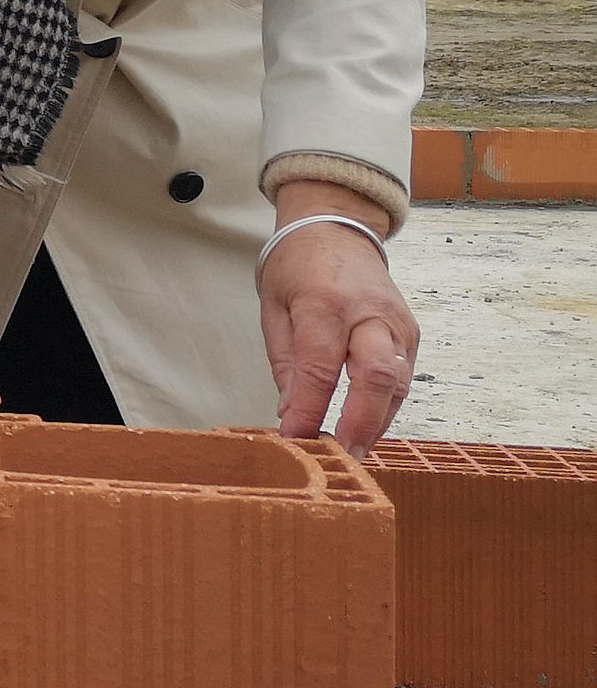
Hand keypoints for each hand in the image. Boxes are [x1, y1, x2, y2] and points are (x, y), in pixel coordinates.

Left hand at [261, 179, 415, 454]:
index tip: (296, 441)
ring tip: (353, 454)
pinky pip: (402, 378)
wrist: (339, 229)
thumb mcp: (274, 308)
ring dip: (376, 423)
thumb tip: (291, 417)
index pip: (320, 366)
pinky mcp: (413, 334)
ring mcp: (398, 324)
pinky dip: (385, 407)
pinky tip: (366, 429)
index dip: (310, 410)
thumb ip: (286, 364)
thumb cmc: (298, 268)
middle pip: (376, 375)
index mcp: (325, 303)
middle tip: (343, 458)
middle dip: (360, 422)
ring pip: (397, 383)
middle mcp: (369, 313)